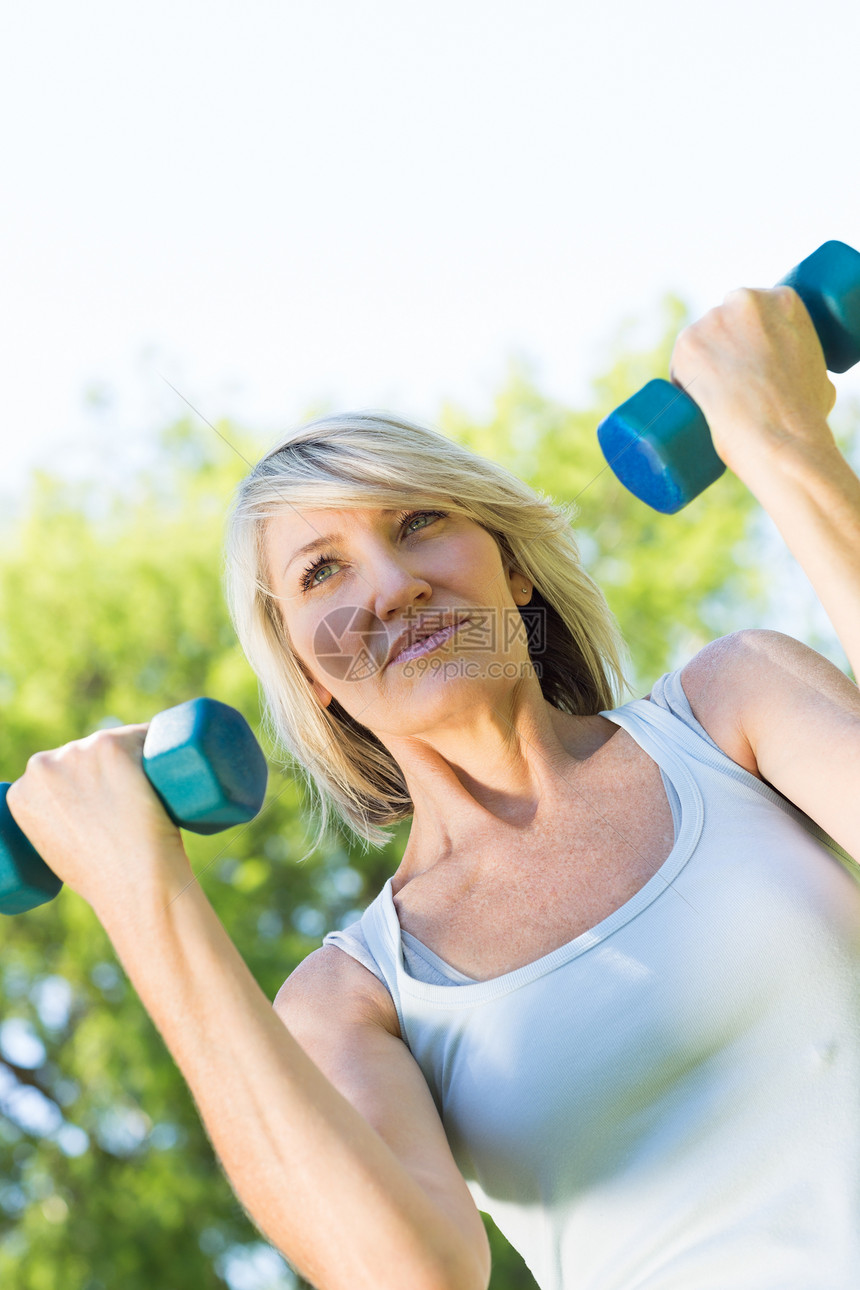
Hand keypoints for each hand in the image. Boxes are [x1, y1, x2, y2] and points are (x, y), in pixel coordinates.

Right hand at [5, 724, 192, 915]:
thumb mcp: (60, 856)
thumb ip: (59, 831)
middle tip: (135, 802)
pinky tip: (166, 758)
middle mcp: (42, 765)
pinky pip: (145, 733)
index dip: (90, 784)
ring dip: (138, 757)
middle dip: (112, 770)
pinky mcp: (112, 746)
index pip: (63, 773)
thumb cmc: (106, 882)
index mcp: (22, 792)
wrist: (133, 886)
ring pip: (119, 742)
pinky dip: (159, 743)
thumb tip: (78, 826)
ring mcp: (77, 752)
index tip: (109, 802)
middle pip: (89, 754)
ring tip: (153, 789)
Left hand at [668, 285, 838, 479]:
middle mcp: (744, 300)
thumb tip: (797, 377)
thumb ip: (805, 362)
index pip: (753, 316)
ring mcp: (712, 320)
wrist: (780, 434)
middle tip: (729, 385)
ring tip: (710, 400)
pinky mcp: (686, 345)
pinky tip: (687, 403)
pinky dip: (680, 385)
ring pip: (697, 344)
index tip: (746, 365)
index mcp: (782, 300)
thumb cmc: (805, 413)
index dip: (747, 342)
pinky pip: (677, 367)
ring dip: (698, 367)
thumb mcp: (819, 374)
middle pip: (722, 325)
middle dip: (721, 350)